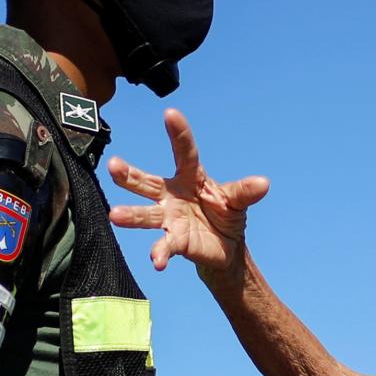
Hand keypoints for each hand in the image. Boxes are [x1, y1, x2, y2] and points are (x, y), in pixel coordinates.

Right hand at [107, 108, 270, 279]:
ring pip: (146, 214)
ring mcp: (170, 218)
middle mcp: (172, 195)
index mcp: (190, 177)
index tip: (170, 113)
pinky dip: (160, 253)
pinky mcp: (174, 241)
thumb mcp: (237, 201)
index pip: (184, 152)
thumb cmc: (226, 215)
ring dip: (131, 215)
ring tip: (114, 214)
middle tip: (113, 166)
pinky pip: (164, 246)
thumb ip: (245, 192)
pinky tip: (157, 261)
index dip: (178, 134)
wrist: (226, 248)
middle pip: (147, 182)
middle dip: (129, 175)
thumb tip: (263, 184)